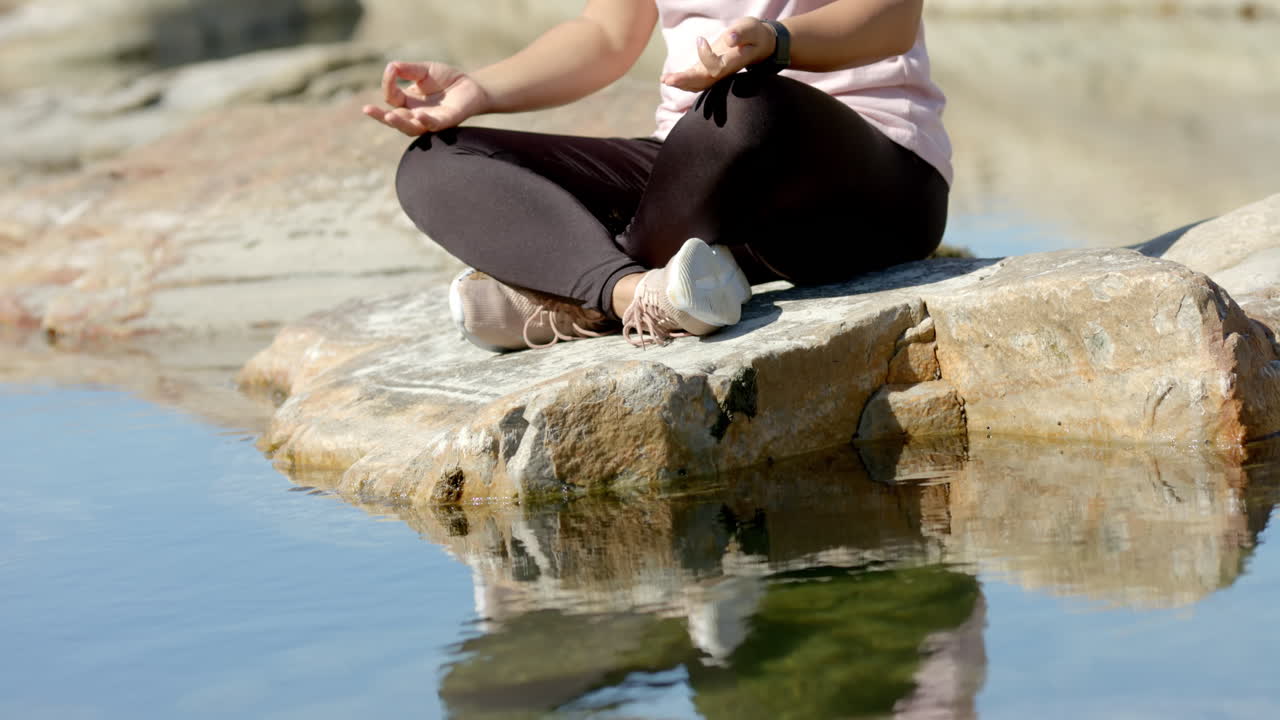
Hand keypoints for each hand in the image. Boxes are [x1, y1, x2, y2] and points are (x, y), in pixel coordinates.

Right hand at [362, 61, 491, 135]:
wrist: (471, 85)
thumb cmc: (446, 79)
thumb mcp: (424, 71)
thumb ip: (407, 70)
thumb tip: (390, 67)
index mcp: (407, 102)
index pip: (391, 98)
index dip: (388, 84)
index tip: (391, 70)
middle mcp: (415, 114)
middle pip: (394, 119)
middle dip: (380, 116)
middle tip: (367, 109)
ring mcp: (429, 120)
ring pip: (410, 127)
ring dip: (399, 123)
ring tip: (389, 116)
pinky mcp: (446, 122)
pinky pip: (433, 125)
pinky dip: (426, 121)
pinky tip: (420, 115)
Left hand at [661, 17, 776, 92]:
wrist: (759, 45)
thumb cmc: (754, 35)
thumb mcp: (750, 29)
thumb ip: (741, 34)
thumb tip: (729, 39)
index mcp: (733, 62)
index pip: (717, 66)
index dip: (706, 57)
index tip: (701, 40)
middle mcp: (723, 71)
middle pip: (704, 81)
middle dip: (686, 81)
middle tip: (668, 80)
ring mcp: (716, 73)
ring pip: (698, 84)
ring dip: (682, 83)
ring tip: (665, 80)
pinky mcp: (710, 69)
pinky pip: (696, 80)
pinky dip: (683, 81)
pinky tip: (667, 79)